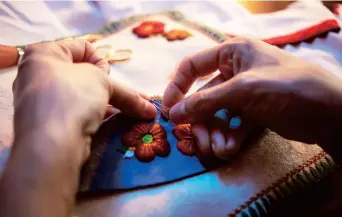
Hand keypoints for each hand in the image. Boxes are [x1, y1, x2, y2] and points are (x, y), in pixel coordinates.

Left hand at [0, 40, 156, 216]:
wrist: (51, 144)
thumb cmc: (73, 96)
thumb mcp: (102, 81)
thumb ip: (125, 91)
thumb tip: (149, 108)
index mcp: (44, 54)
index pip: (82, 47)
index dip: (100, 60)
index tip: (107, 76)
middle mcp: (38, 76)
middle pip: (83, 74)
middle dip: (110, 86)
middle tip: (127, 96)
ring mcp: (42, 102)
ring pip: (82, 96)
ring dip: (108, 103)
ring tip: (134, 113)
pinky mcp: (50, 124)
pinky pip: (77, 113)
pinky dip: (96, 116)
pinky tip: (114, 123)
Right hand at [163, 36, 341, 158]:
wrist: (328, 113)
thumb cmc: (286, 88)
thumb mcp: (243, 90)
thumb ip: (205, 101)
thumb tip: (173, 113)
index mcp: (231, 53)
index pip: (192, 66)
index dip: (177, 87)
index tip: (169, 110)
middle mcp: (234, 71)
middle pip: (202, 97)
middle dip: (200, 121)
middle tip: (200, 142)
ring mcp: (243, 93)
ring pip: (215, 114)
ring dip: (214, 133)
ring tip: (220, 149)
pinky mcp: (252, 112)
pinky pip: (230, 124)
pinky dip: (228, 137)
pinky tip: (230, 148)